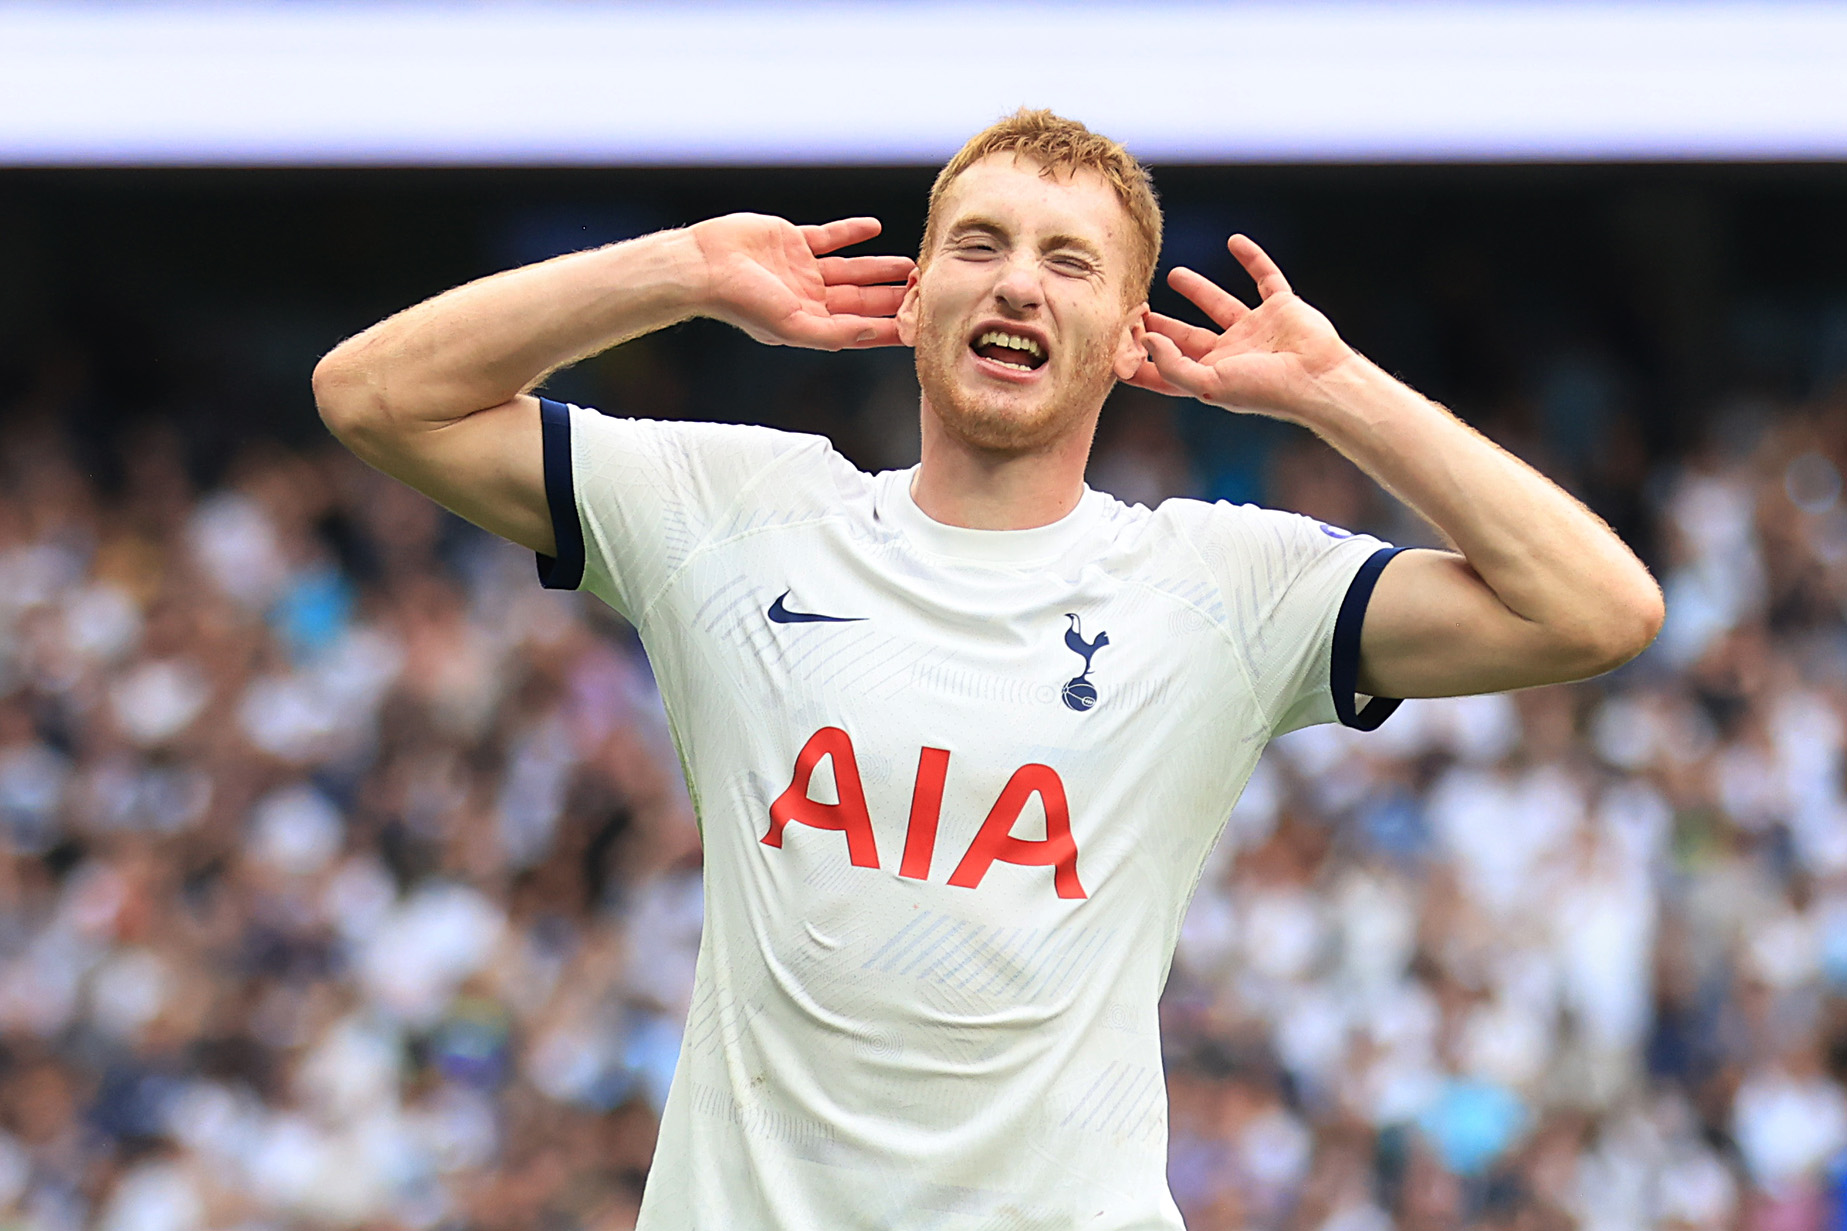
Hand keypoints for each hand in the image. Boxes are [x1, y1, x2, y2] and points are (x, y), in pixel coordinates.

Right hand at [690, 213, 914, 350]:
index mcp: (810, 323)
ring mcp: (802, 269)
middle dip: (892, 297)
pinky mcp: (793, 241)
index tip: (919, 326)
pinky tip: (875, 228)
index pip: (859, 327)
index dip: (889, 327)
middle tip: (925, 291)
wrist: (704, 265)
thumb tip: (871, 335)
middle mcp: (809, 299)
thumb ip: (834, 333)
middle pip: (861, 298)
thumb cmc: (742, 302)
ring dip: (879, 267)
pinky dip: (851, 232)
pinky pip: (829, 237)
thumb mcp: (792, 326)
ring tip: (910, 265)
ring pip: (852, 269)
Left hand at [1129, 235, 1355, 419]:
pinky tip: (1235, 241)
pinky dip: (1253, 258)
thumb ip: (1173, 365)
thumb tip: (1148, 340)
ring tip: (1173, 274)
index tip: (1115, 349)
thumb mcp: (1209, 384)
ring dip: (1198, 289)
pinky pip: (1265, 277)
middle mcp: (1232, 354)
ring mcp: (1257, 330)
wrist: (1317, 378)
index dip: (1143, 361)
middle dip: (1162, 326)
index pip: (1169, 369)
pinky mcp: (1281, 307)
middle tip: (1136, 308)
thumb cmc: (1265, 389)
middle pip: (1188, 337)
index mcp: (1213, 376)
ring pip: (1220, 304)